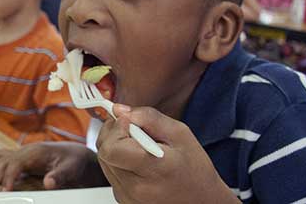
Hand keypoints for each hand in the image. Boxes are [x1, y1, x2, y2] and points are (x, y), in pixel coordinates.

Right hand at [0, 142, 106, 190]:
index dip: (8, 177)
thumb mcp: (71, 169)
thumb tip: (48, 184)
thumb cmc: (75, 161)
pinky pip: (2, 160)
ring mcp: (23, 154)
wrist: (78, 155)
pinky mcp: (22, 160)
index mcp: (36, 152)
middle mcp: (26, 151)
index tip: (5, 192)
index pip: (14, 163)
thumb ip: (60, 176)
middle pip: (2, 159)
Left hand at [97, 105, 238, 203]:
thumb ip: (148, 117)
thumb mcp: (180, 134)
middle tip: (134, 130)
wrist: (201, 201)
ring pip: (104, 161)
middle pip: (104, 152)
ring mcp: (127, 197)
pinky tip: (137, 160)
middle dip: (114, 134)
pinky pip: (110, 172)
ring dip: (116, 147)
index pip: (111, 148)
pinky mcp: (123, 200)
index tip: (130, 122)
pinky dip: (119, 161)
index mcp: (153, 169)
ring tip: (139, 146)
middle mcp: (136, 188)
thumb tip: (120, 110)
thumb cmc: (194, 170)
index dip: (116, 129)